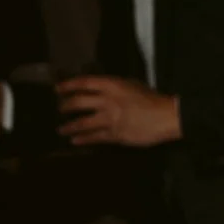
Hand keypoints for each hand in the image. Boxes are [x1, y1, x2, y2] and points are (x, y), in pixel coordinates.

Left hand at [56, 76, 181, 146]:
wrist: (165, 116)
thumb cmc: (151, 98)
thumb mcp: (131, 84)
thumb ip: (114, 87)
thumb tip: (100, 89)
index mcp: (112, 85)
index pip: (84, 83)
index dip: (68, 85)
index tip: (57, 89)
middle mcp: (107, 100)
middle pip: (79, 102)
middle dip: (65, 106)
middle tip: (60, 109)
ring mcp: (110, 119)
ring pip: (83, 122)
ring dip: (69, 126)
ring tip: (61, 129)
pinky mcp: (115, 135)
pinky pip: (95, 138)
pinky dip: (83, 139)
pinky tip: (75, 141)